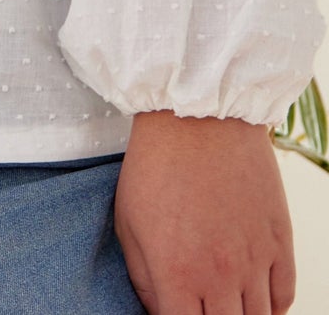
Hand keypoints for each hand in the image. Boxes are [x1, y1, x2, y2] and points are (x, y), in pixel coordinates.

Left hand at [114, 110, 295, 312]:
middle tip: (202, 307)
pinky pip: (285, 297)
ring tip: (226, 307)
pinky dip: (272, 308)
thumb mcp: (129, 221)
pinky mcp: (280, 242)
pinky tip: (256, 301)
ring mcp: (255, 261)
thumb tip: (159, 309)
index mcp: (177, 274)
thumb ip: (144, 278)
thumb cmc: (155, 165)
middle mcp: (220, 276)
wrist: (198, 118)